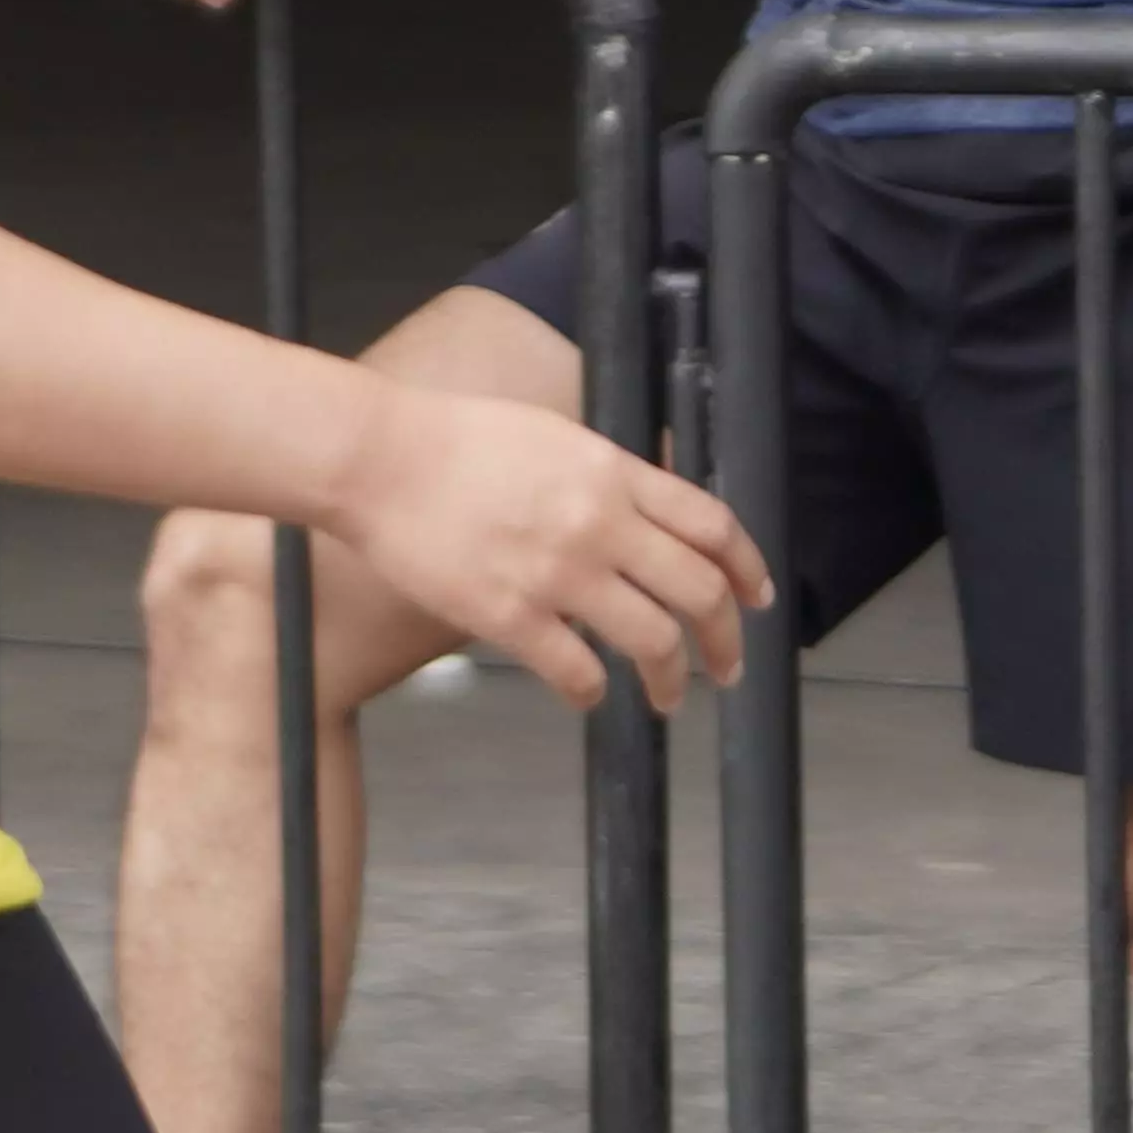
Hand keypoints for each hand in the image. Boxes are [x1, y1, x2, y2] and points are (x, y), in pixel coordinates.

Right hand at [319, 387, 769, 708]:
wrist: (376, 458)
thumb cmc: (451, 439)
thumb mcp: (553, 435)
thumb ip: (607, 475)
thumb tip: (646, 513)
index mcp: (612, 472)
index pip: (711, 525)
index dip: (747, 568)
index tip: (756, 597)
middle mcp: (599, 523)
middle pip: (698, 592)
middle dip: (725, 639)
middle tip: (726, 666)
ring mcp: (557, 573)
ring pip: (652, 642)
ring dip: (671, 679)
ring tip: (668, 697)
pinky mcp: (509, 616)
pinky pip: (577, 672)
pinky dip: (593, 692)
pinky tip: (588, 694)